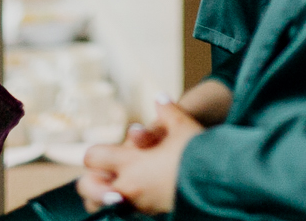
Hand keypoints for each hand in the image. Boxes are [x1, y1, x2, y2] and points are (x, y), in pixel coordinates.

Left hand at [79, 100, 202, 214]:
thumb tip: (159, 97)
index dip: (96, 152)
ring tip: (112, 187)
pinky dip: (122, 204)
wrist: (218, 182)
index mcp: (132, 163)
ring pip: (102, 206)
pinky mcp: (151, 213)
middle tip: (101, 173)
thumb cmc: (198, 152)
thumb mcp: (182, 125)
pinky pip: (125, 211)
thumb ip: (167, 110)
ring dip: (102, 196)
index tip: (106, 150)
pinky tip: (136, 193)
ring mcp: (139, 204)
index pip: (93, 157)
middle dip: (90, 181)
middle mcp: (130, 186)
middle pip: (87, 188)